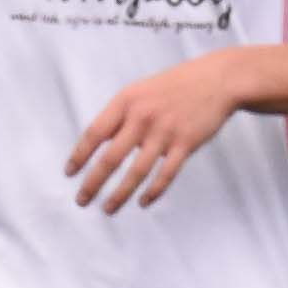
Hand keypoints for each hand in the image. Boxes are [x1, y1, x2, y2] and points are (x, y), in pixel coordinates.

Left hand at [67, 53, 241, 210]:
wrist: (218, 79)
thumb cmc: (173, 86)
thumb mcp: (139, 91)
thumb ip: (119, 115)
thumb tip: (96, 143)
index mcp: (125, 102)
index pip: (94, 133)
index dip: (79, 156)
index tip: (69, 174)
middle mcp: (142, 117)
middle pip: (111, 158)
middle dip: (93, 183)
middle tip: (81, 200)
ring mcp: (165, 132)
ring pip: (136, 171)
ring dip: (119, 194)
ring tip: (108, 209)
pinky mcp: (186, 143)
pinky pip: (166, 174)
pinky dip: (153, 191)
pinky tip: (142, 202)